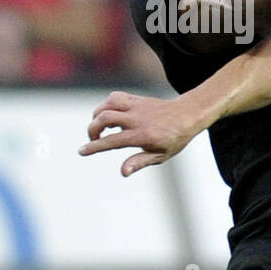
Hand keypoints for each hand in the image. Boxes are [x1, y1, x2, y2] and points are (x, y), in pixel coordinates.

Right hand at [78, 91, 200, 175]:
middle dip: (92, 129)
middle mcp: (137, 119)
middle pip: (104, 118)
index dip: (94, 147)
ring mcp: (136, 107)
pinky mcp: (136, 99)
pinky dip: (106, 105)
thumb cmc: (175, 139)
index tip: (82, 152)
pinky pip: (115, 97)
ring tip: (101, 127)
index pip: (112, 141)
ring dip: (97, 116)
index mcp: (142, 136)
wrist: (188, 114)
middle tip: (94, 140)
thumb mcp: (161, 155)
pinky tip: (110, 114)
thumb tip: (123, 172)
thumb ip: (140, 162)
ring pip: (107, 105)